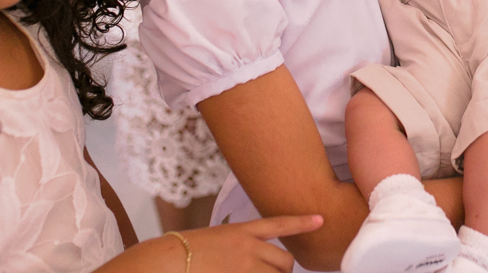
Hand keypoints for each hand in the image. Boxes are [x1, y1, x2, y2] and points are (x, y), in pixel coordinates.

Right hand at [174, 215, 322, 272]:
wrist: (167, 261)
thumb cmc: (183, 252)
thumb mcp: (213, 238)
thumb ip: (236, 244)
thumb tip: (254, 254)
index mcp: (241, 231)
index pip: (279, 224)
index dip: (302, 222)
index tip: (321, 219)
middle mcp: (248, 248)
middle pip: (285, 262)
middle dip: (284, 272)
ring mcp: (245, 267)